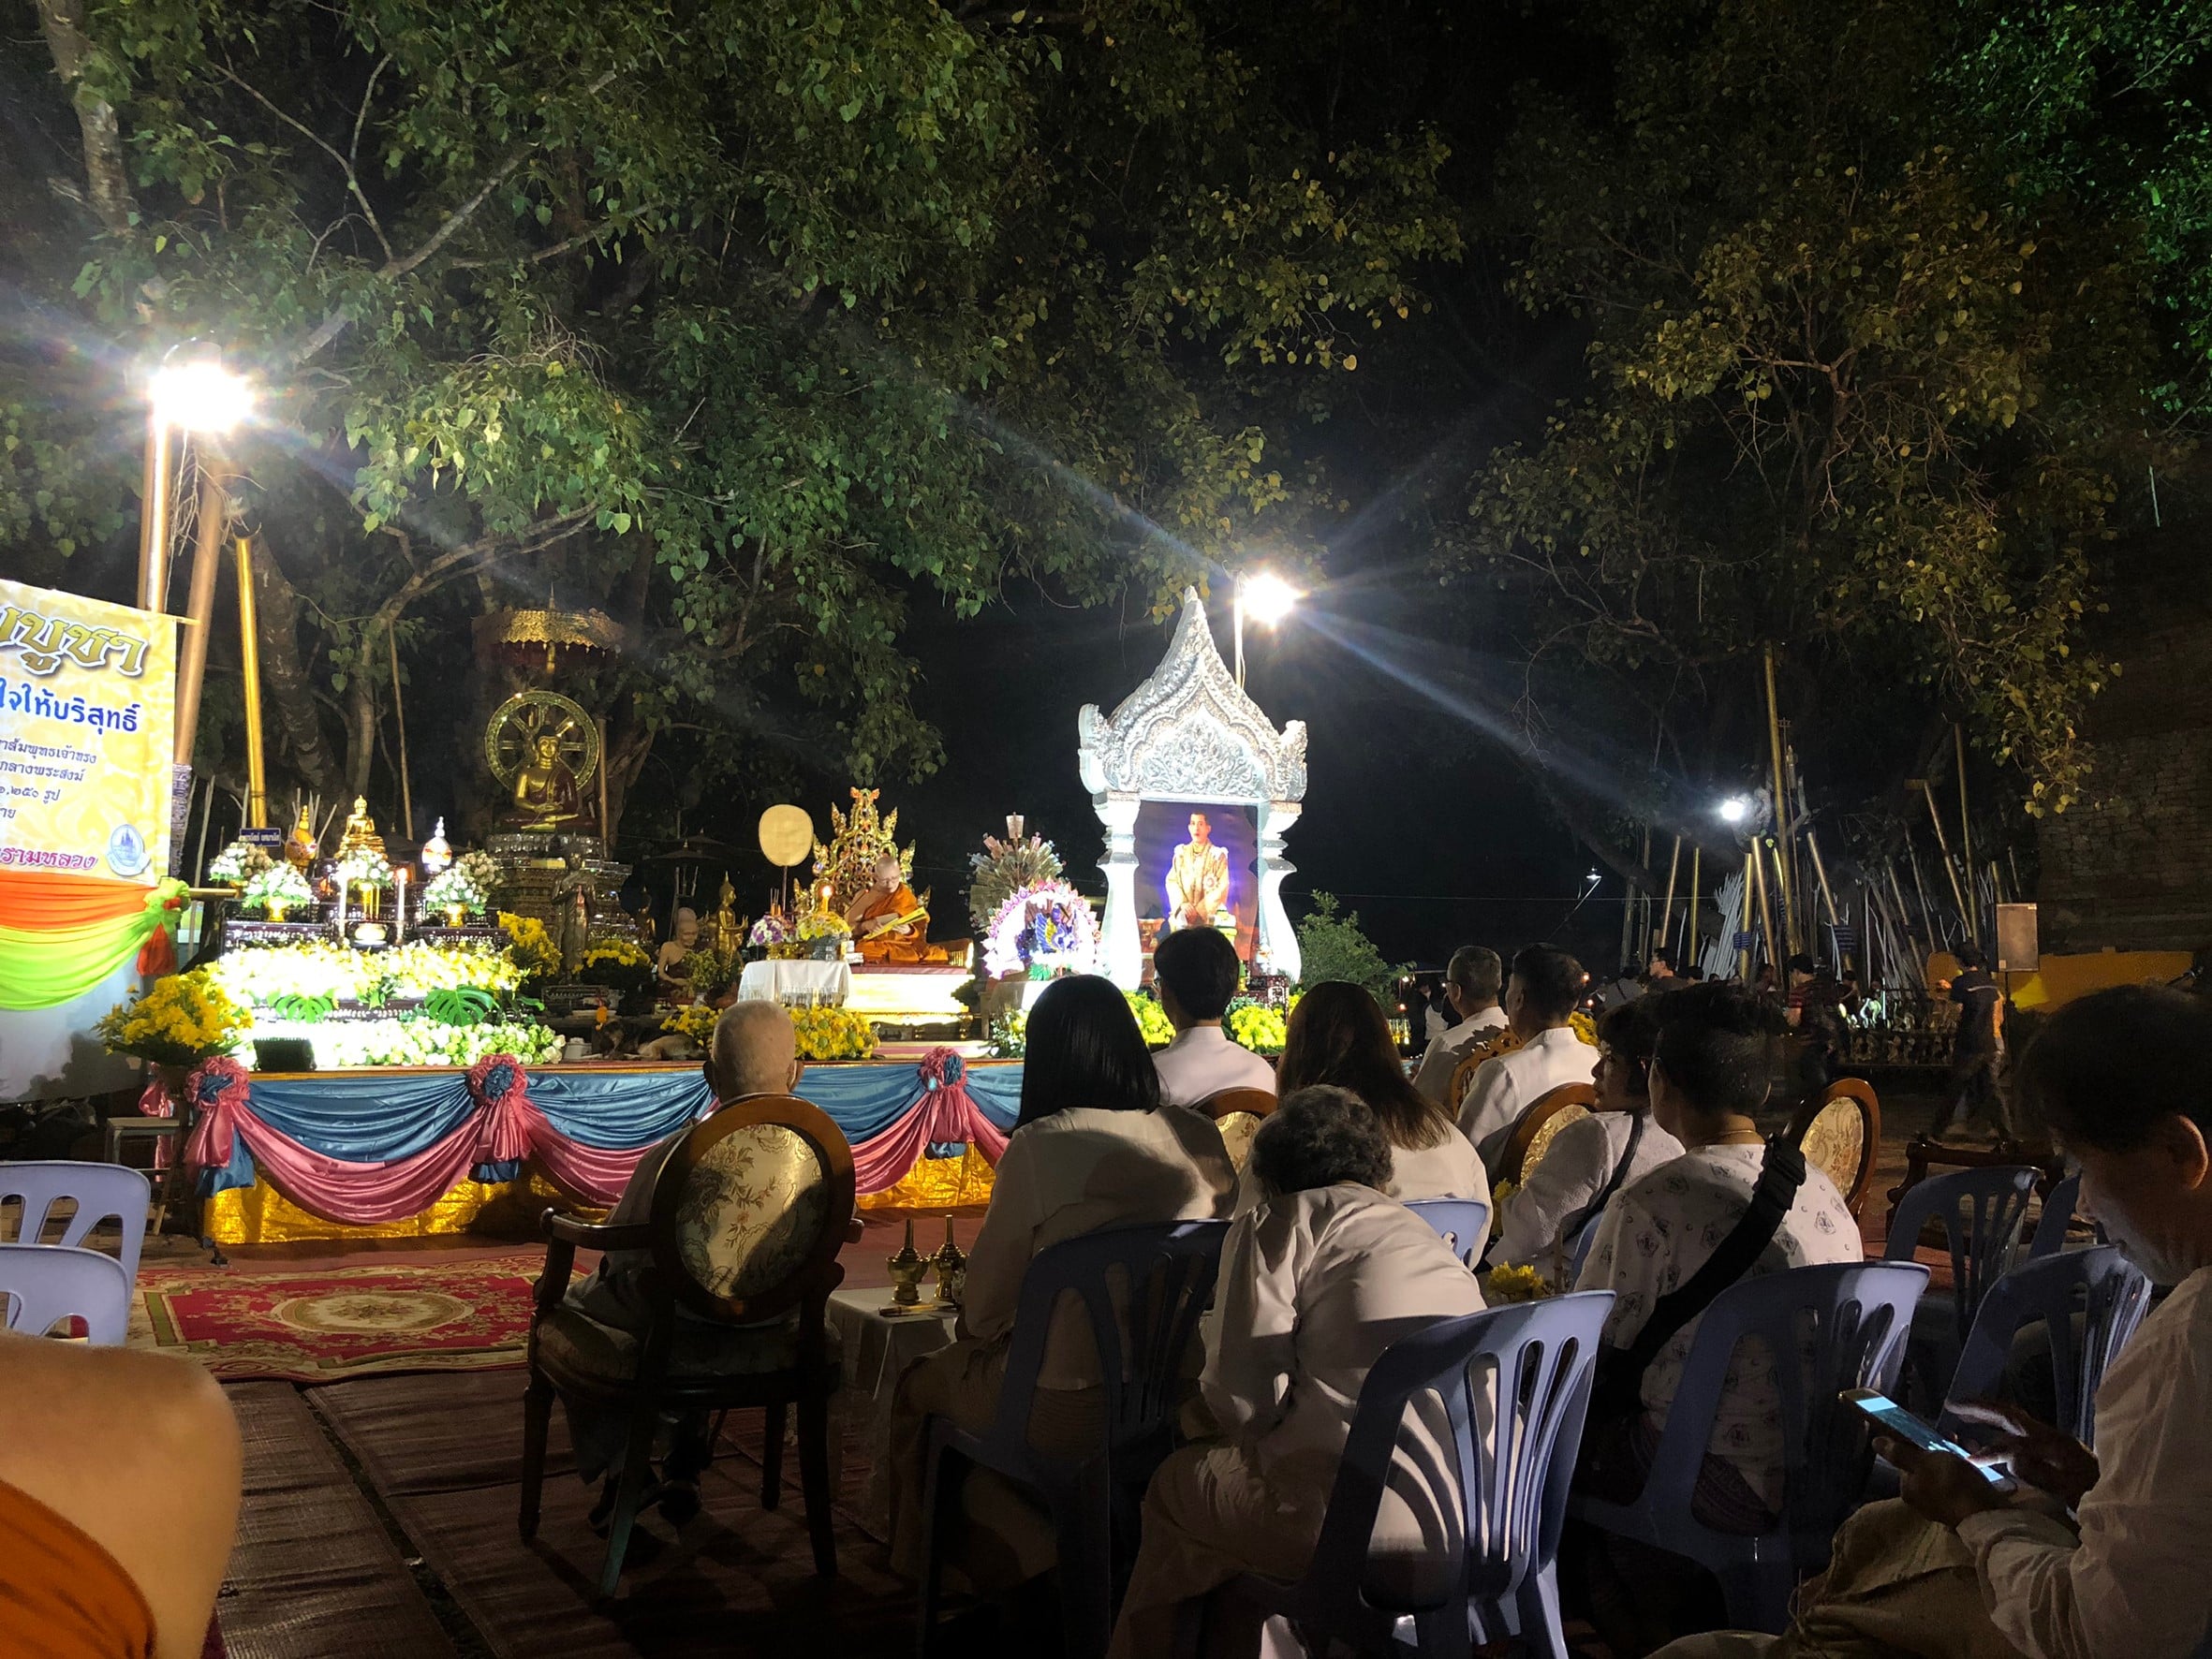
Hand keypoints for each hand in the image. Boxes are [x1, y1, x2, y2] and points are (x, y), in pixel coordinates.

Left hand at [1878, 1436, 2008, 1527]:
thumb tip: (1875, 1443)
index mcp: (1909, 1489)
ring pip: (1944, 1473)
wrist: (1988, 1514)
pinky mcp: (1962, 1507)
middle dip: (1938, 1449)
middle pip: (1926, 1466)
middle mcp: (1922, 1499)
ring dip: (1953, 1457)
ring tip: (1966, 1446)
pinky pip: (1959, 1483)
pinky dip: (1965, 1470)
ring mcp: (1942, 1505)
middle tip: (1952, 1437)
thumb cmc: (1952, 1483)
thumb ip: (1900, 1453)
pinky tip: (1975, 1462)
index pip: (1906, 1460)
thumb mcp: (1923, 1462)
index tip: (1930, 1431)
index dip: (1916, 1442)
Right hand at [1949, 1400, 2098, 1506]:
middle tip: (1952, 1404)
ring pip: (2016, 1423)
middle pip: (2012, 1416)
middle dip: (1981, 1409)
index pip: (2014, 1436)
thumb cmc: (2101, 1498)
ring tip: (1964, 1415)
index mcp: (2055, 1445)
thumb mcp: (2074, 1493)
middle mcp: (2053, 1437)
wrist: (2131, 1499)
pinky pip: (2022, 1434)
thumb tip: (2011, 1459)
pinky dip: (2001, 1431)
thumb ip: (2043, 1475)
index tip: (1964, 1444)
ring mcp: (2055, 1442)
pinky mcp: (2057, 1451)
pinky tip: (1992, 1440)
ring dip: (1989, 1417)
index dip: (1988, 1440)